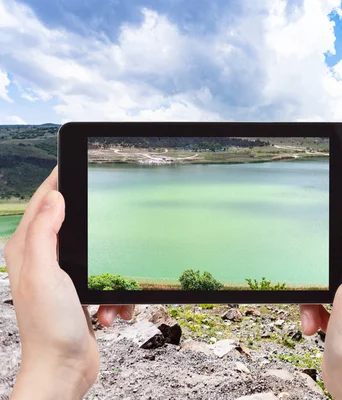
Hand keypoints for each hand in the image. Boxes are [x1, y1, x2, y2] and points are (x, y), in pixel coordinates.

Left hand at [5, 168, 133, 399]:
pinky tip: (110, 314)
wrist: (64, 370)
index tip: (76, 162)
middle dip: (100, 235)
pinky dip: (116, 297)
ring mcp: (64, 278)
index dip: (59, 180)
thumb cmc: (49, 328)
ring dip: (112, 276)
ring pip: (99, 255)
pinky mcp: (83, 294)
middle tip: (112, 233)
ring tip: (106, 299)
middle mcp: (44, 261)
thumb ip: (44, 233)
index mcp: (28, 250)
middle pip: (76, 225)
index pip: (43, 202)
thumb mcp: (45, 274)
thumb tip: (55, 197)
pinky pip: (108, 281)